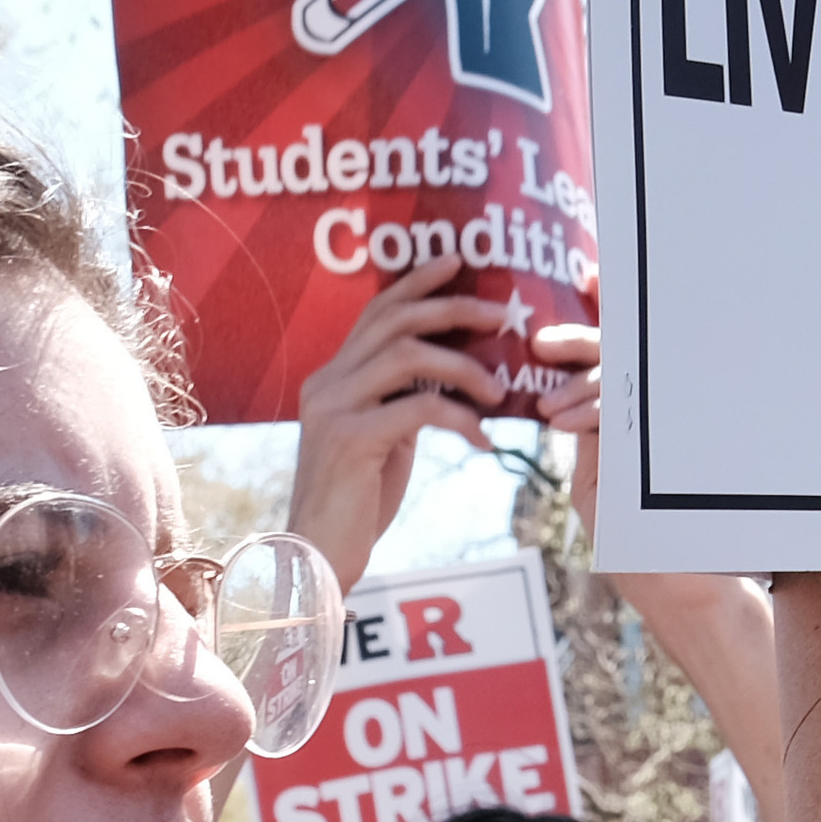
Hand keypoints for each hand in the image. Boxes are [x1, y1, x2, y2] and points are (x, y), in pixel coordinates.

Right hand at [286, 257, 530, 580]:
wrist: (319, 559)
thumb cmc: (355, 504)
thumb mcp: (382, 438)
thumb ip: (401, 400)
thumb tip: (447, 372)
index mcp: (331, 378)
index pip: (376, 313)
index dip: (417, 282)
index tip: (457, 262)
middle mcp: (326, 384)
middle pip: (396, 321)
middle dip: (454, 309)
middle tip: (501, 314)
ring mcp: (333, 409)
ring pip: (409, 355)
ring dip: (465, 366)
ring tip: (500, 392)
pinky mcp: (350, 440)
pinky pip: (419, 408)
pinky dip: (461, 420)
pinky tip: (484, 441)